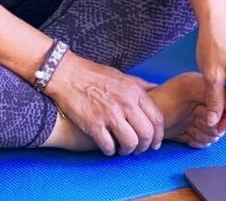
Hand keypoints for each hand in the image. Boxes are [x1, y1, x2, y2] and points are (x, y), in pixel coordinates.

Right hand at [43, 51, 163, 154]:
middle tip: (139, 149)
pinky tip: (108, 148)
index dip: (158, 135)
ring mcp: (110, 115)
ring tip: (123, 149)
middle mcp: (125, 103)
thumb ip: (141, 85)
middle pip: (146, 134)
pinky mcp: (93, 124)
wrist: (67, 74)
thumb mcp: (123, 76)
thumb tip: (157, 89)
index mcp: (135, 92)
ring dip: (128, 150)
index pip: (157, 119)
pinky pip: (109, 146)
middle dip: (145, 146)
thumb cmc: (94, 74)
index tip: (155, 143)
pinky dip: (110, 151)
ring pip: (130, 143)